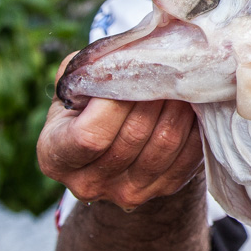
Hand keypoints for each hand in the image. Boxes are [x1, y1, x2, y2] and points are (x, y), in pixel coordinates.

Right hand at [38, 53, 203, 209]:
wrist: (111, 136)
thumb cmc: (89, 102)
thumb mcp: (76, 84)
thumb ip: (89, 72)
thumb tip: (123, 58)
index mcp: (56, 156)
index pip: (90, 135)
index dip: (115, 103)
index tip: (130, 73)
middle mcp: (88, 183)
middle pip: (133, 136)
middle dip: (154, 95)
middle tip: (168, 68)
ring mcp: (127, 193)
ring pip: (164, 144)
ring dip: (178, 107)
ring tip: (182, 81)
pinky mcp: (163, 190)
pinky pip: (188, 156)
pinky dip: (194, 127)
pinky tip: (193, 105)